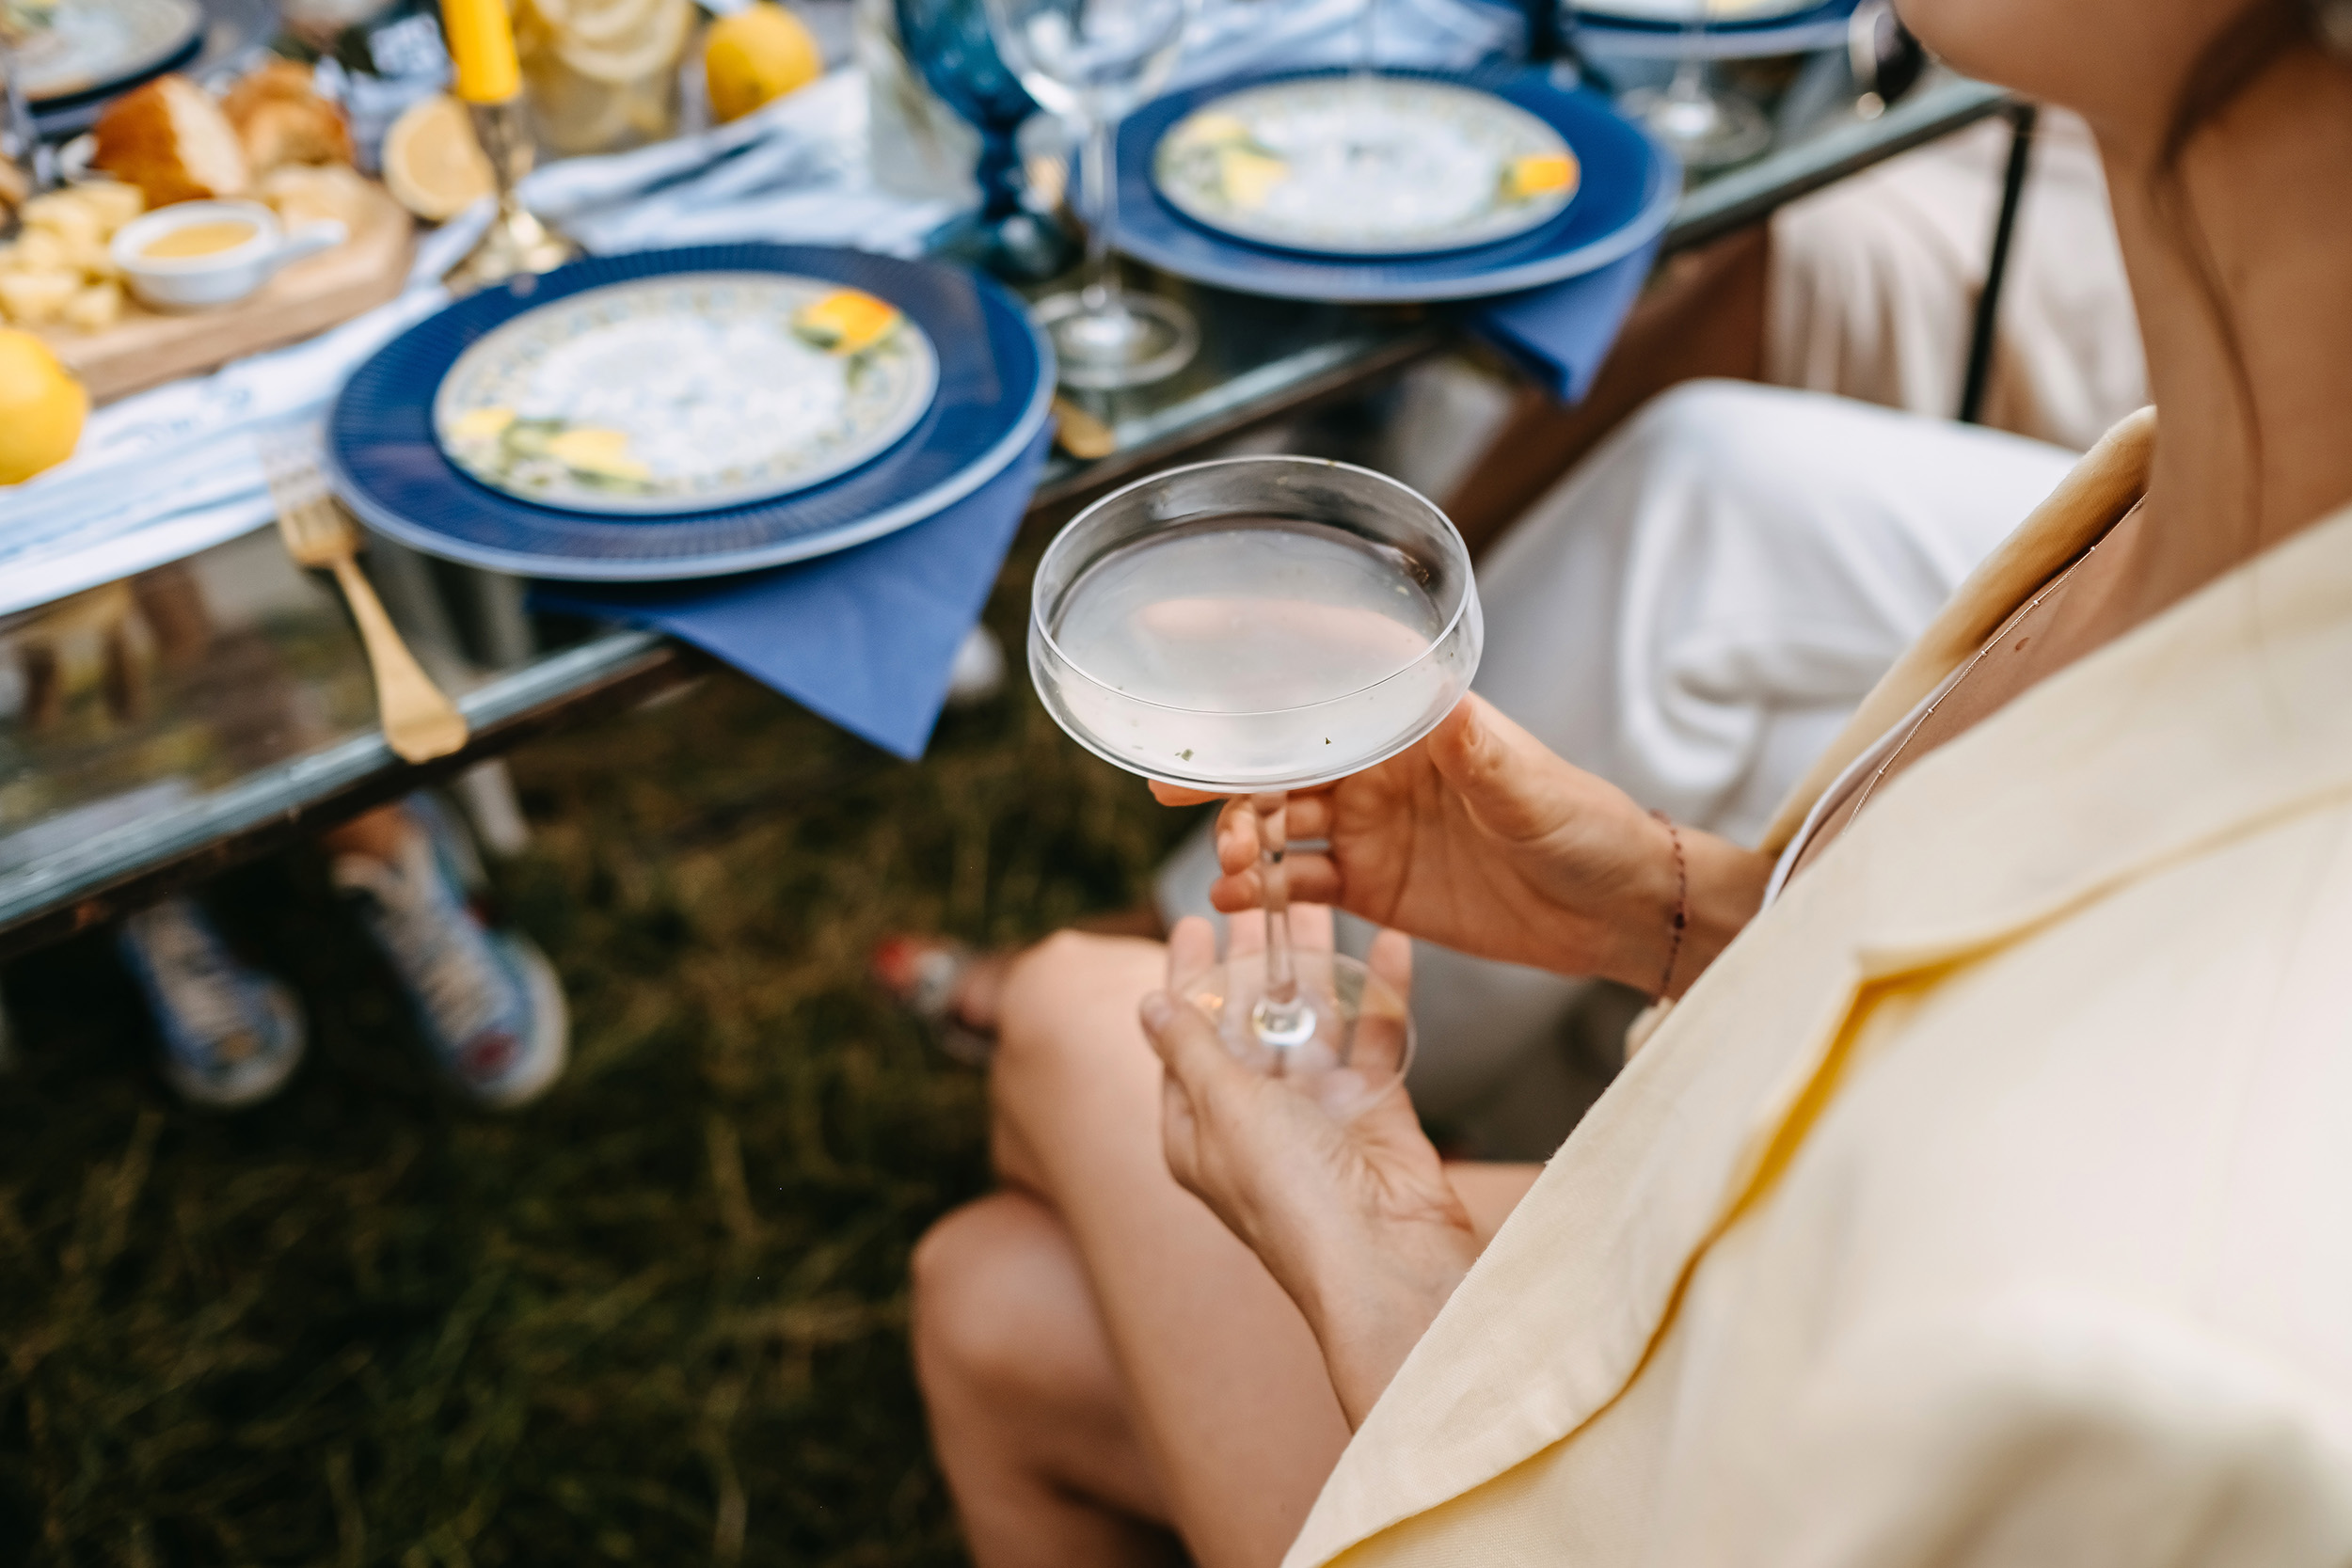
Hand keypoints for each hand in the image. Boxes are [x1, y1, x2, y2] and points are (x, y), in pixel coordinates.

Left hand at [1143, 909, 1478, 1427]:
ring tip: (1317, 901)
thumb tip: (1150, 1005)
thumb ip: (1191, 1047)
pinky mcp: (1376, 1112)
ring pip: (1313, 1022)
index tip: (1192, 921)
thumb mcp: (1221, 1107)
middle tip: (1259, 894)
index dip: (1188, 979)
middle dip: (1254, 958)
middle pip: (1250, 1023)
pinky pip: (1375, 1039)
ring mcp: (1318, 1116)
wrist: (1386, 1259)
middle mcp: (1255, 1121)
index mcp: (1198, 1130)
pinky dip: (1381, 993)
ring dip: (1316, 963)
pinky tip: (1387, 944)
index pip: (1184, 1037)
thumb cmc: (1289, 1196)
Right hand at [1154, 695, 1770, 996]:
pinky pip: (1299, 884)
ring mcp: (1370, 827)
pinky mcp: (1372, 886)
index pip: (1321, 672)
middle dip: (1222, 768)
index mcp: (1411, 722)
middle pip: (1281, 757)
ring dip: (1239, 837)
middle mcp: (1379, 768)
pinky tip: (1238, 898)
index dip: (1250, 652)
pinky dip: (1263, 890)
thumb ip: (1478, 749)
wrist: (1616, 908)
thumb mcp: (1531, 781)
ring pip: (1277, 823)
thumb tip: (1442, 701)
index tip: (1181, 633)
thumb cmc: (1583, 824)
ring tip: (1226, 861)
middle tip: (1169, 784)